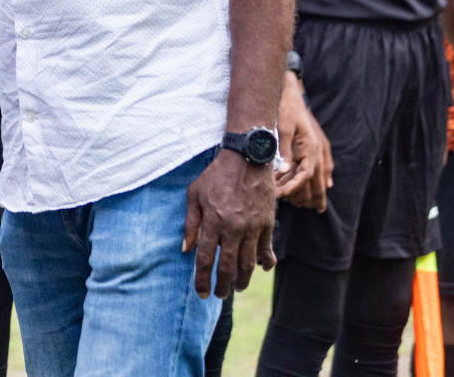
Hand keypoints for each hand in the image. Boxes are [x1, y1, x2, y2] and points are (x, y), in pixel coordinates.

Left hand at [184, 149, 276, 298]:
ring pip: (249, 263)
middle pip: (228, 267)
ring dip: (243, 279)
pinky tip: (262, 269)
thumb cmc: (216, 174)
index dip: (202, 280)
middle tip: (220, 295)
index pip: (206, 259)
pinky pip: (266, 248)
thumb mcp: (195, 194)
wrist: (246, 157)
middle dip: (223, 285)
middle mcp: (233, 228)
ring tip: (238, 287)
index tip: (202, 293)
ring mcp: (253, 227)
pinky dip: (265, 261)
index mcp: (213, 222)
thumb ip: (191, 223)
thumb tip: (186, 248)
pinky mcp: (267, 222)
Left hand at [276, 74, 332, 210]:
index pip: (305, 175)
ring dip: (316, 187)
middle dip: (313, 196)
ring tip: (314, 203)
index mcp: (310, 147)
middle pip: (318, 179)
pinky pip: (324, 164)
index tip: (284, 195)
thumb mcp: (283, 128)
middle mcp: (318, 149)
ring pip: (321, 173)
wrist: (293, 92)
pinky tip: (328, 183)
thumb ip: (285, 150)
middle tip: (312, 210)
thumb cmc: (287, 108)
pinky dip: (324, 175)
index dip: (294, 187)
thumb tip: (285, 170)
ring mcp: (320, 147)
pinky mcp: (318, 143)